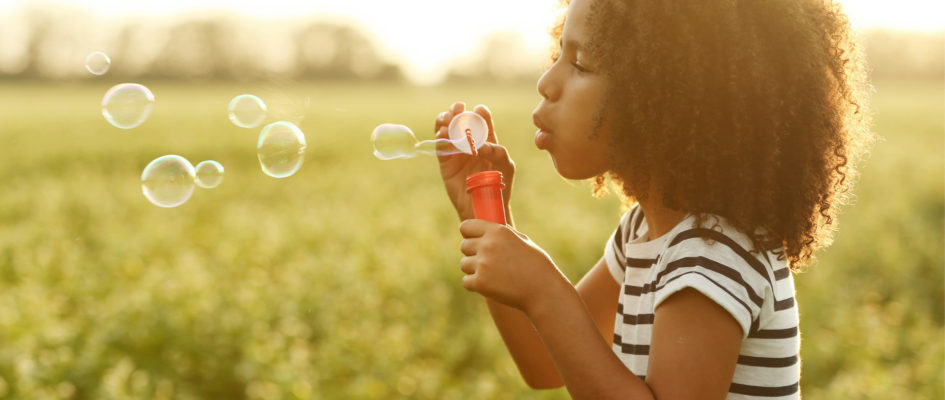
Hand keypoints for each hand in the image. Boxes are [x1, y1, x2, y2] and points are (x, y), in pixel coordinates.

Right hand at [434, 102, 514, 221]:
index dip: (479, 113)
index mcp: (486, 140)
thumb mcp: (505, 165)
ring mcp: (456, 152)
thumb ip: (497, 151)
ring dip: (445, 121)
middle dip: (458, 112)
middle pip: (460, 121)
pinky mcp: (445, 162)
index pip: (481, 121)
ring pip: (447, 130)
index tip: (478, 110)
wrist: (484, 207)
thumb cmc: (499, 185)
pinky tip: (443, 132)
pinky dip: (439, 137)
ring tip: (448, 118)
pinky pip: (440, 146)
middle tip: (458, 108)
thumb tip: (481, 144)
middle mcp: (469, 143)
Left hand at [458, 219, 569, 313]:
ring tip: (493, 275)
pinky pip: (466, 281)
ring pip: (464, 264)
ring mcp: (482, 264)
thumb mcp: (523, 241)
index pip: (466, 226)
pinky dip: (475, 285)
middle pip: (464, 246)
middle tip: (488, 262)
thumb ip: (503, 234)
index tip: (474, 240)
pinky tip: (491, 286)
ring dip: (474, 269)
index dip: (469, 234)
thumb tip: (487, 229)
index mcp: (498, 231)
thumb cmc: (537, 265)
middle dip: (473, 253)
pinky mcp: (480, 282)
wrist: (543, 290)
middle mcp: (487, 245)